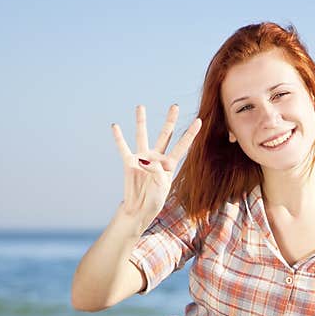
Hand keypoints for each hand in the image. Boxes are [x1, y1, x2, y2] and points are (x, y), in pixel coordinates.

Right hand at [111, 104, 201, 230]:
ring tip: (140, 106)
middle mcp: (157, 157)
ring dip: (141, 121)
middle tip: (175, 106)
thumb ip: (157, 174)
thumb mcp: (161, 188)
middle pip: (165, 134)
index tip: (199, 120)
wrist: (139, 209)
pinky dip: (119, 138)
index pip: (182, 146)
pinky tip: (115, 126)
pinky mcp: (129, 163)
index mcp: (169, 164)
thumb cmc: (153, 201)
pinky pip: (123, 148)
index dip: (190, 134)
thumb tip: (146, 161)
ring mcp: (142, 158)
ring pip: (142, 135)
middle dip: (170, 120)